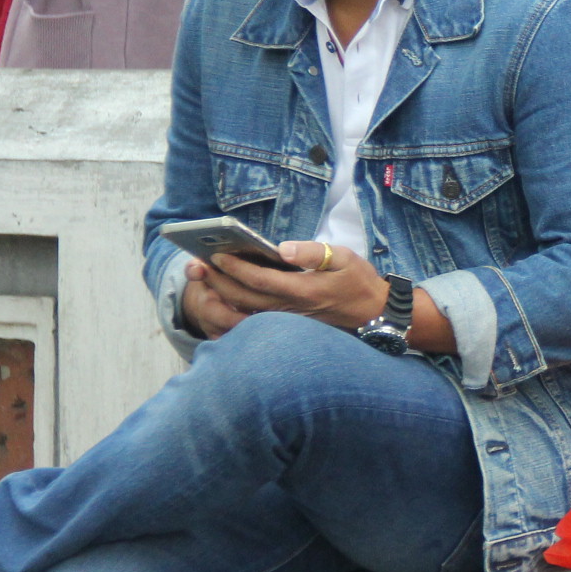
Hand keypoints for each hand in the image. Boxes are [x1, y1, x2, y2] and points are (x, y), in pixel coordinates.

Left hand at [182, 240, 389, 335]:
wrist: (373, 313)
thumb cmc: (358, 281)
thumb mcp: (344, 258)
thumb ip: (313, 252)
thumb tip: (283, 248)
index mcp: (303, 290)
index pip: (259, 279)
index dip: (235, 267)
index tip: (216, 253)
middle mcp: (290, 308)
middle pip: (244, 297)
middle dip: (218, 281)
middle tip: (197, 264)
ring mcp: (287, 319)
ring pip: (245, 311)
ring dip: (221, 296)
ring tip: (204, 279)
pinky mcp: (287, 323)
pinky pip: (253, 318)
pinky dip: (233, 309)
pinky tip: (220, 298)